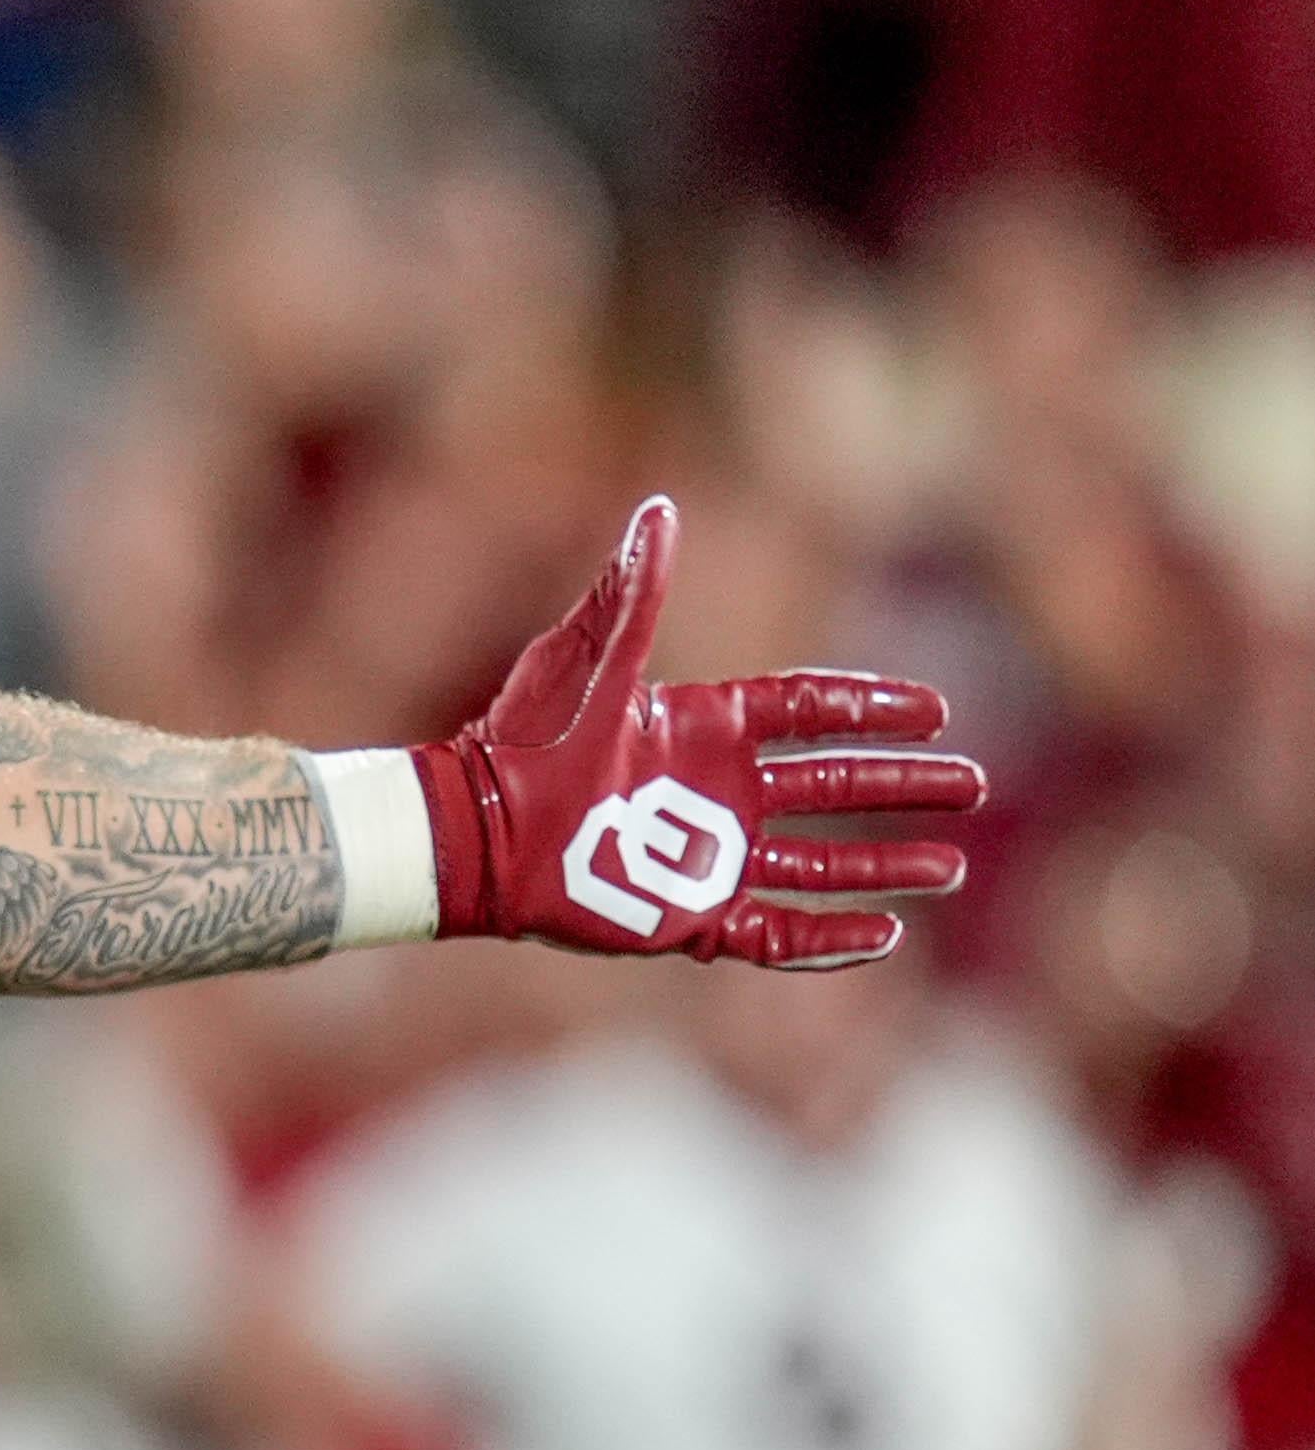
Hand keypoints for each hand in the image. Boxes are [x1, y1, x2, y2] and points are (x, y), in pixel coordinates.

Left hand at [414, 499, 981, 968]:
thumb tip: (660, 510)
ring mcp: (705, 857)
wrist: (476, 833)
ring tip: (950, 868)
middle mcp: (715, 791)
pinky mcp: (686, 916)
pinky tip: (885, 936)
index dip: (872, 709)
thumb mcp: (587, 661)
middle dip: (902, 786)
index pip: (808, 712)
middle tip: (973, 786)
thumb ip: (634, 594)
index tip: (936, 711)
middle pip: (833, 786)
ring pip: (818, 863)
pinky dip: (828, 938)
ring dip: (885, 867)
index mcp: (701, 726)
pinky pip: (773, 933)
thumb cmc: (523, 740)